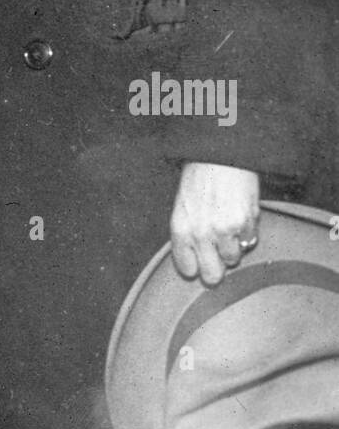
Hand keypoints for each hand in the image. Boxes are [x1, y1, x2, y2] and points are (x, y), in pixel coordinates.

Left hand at [170, 162, 259, 285]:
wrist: (220, 152)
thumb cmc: (201, 175)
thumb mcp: (184, 205)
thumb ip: (188, 233)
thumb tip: (197, 258)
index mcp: (180, 228)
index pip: (187, 268)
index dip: (197, 266)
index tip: (201, 261)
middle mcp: (198, 233)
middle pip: (212, 276)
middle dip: (218, 267)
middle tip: (220, 252)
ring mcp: (221, 230)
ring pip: (233, 259)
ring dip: (234, 245)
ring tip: (230, 222)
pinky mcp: (242, 223)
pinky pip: (249, 240)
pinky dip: (248, 230)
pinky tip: (241, 211)